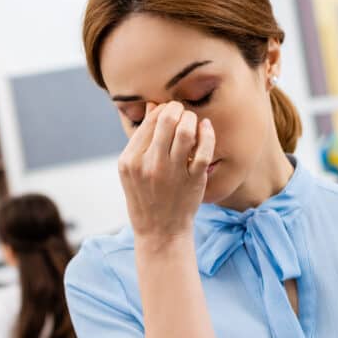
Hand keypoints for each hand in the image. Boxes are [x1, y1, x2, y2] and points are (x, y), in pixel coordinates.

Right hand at [118, 101, 215, 239]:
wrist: (160, 231)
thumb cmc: (146, 197)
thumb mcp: (133, 169)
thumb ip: (142, 139)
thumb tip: (152, 105)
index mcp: (130, 160)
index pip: (148, 122)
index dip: (161, 110)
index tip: (169, 110)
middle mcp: (149, 165)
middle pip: (166, 121)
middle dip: (177, 109)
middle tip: (181, 111)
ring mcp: (171, 173)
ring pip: (185, 132)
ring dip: (191, 119)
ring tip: (192, 120)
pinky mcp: (192, 181)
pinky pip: (203, 150)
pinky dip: (207, 134)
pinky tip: (206, 128)